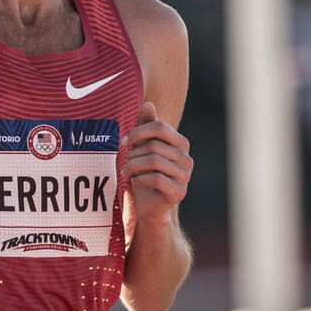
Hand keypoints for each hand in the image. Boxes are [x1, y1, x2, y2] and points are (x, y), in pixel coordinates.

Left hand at [122, 101, 191, 224]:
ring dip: (134, 166)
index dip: (138, 132)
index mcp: (181, 144)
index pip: (160, 127)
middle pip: (154, 145)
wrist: (150, 206)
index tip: (124, 142)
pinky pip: (157, 179)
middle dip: (134, 153)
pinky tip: (134, 181)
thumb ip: (146, 127)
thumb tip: (147, 104)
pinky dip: (140, 178)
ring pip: (154, 162)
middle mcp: (187, 159)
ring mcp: (185, 176)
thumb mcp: (144, 149)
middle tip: (124, 162)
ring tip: (126, 172)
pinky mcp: (179, 192)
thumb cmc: (146, 174)